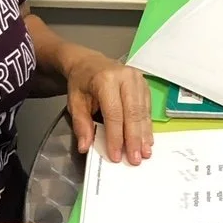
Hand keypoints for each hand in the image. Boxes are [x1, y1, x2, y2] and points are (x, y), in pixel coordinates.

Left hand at [63, 47, 153, 164]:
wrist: (89, 62)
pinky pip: (147, 108)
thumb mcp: (74, 102)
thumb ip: (81, 124)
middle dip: (134, 139)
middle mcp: (125, 77)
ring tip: (144, 153)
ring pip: (143, 112)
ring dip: (144, 135)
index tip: (116, 156)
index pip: (114, 113)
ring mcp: (138, 79)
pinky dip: (147, 126)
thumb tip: (85, 146)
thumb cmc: (82, 83)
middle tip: (135, 159)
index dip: (115, 137)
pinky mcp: (145, 84)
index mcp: (105, 80)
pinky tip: (147, 140)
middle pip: (133, 113)